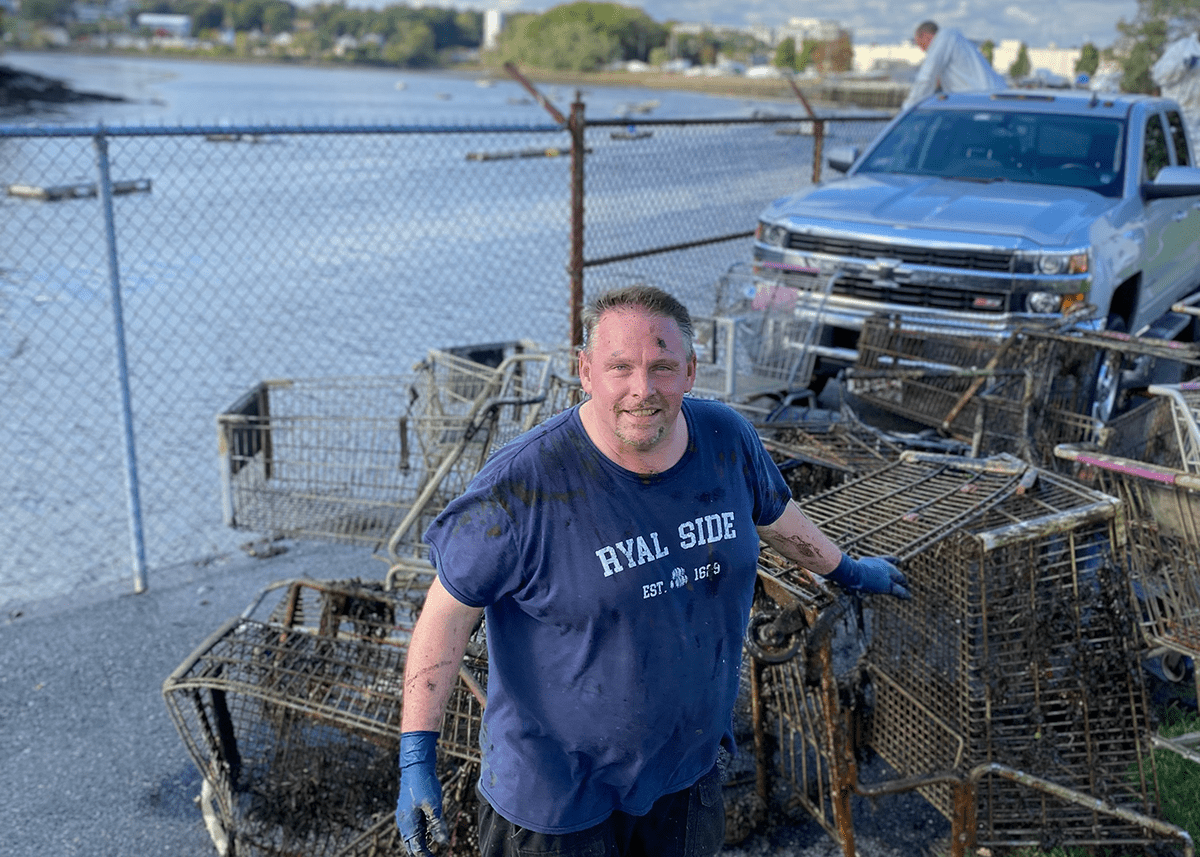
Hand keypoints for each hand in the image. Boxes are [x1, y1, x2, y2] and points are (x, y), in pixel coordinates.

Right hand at [395, 731, 448, 856]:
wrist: (416, 765)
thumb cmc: (424, 784)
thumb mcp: (434, 805)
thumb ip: (437, 824)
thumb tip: (442, 841)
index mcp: (409, 824)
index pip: (416, 848)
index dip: (425, 856)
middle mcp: (404, 822)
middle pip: (411, 845)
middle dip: (421, 853)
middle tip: (432, 856)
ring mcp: (405, 816)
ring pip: (412, 837)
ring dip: (420, 844)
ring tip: (430, 851)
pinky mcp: (408, 810)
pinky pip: (413, 827)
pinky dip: (420, 834)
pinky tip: (427, 834)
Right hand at [827, 553, 911, 599]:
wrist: (852, 571)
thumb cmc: (846, 569)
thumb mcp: (848, 567)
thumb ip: (846, 568)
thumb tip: (835, 568)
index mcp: (875, 560)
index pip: (888, 559)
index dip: (894, 561)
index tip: (899, 561)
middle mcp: (883, 565)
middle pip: (896, 570)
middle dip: (899, 575)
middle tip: (903, 579)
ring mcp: (887, 574)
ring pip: (900, 579)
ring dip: (904, 584)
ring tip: (907, 589)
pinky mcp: (888, 585)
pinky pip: (899, 590)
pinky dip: (905, 594)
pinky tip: (909, 597)